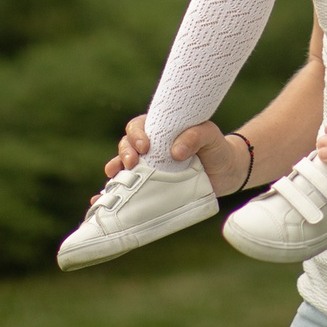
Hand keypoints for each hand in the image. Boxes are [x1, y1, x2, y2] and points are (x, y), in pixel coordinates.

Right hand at [102, 115, 250, 197]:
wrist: (227, 172)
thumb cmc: (217, 148)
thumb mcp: (210, 136)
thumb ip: (196, 136)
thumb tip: (176, 152)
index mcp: (161, 130)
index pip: (139, 126)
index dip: (136, 135)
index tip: (145, 147)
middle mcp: (151, 148)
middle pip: (127, 145)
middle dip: (124, 153)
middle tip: (131, 164)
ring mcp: (150, 168)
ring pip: (123, 167)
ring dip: (114, 171)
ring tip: (112, 177)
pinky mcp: (151, 187)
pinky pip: (128, 189)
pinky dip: (111, 193)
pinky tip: (99, 200)